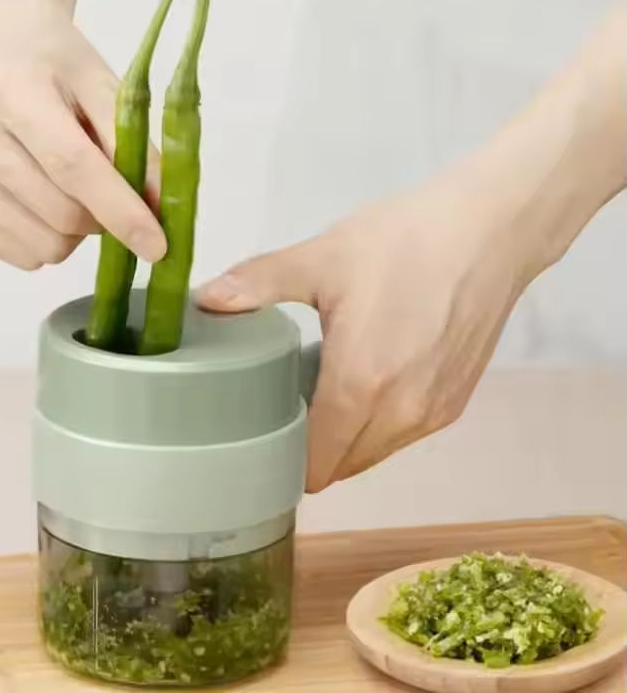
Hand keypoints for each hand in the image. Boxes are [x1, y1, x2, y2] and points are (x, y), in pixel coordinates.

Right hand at [0, 0, 164, 269]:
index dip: (121, 212)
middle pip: (62, 217)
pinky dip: (45, 240)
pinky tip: (38, 200)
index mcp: (11, 90)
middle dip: (102, 218)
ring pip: (44, 246)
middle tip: (106, 190)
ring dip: (74, 233)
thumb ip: (135, 145)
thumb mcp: (104, 86)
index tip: (158, 246)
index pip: (73, 167)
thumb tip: (162, 209)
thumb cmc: (55, 67)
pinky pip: (22, 257)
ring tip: (67, 189)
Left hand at [197, 181, 530, 491]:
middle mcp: (401, 414)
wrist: (490, 228)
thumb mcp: (322, 258)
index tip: (261, 437)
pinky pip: (404, 436)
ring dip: (345, 438)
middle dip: (309, 449)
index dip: (282, 460)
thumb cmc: (405, 241)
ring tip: (325, 391)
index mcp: (360, 385)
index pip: (313, 466)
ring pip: (374, 455)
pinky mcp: (456, 403)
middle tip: (285, 407)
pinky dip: (379, 424)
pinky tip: (369, 381)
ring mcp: (434, 413)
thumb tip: (203, 300)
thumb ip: (257, 283)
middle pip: (341, 467)